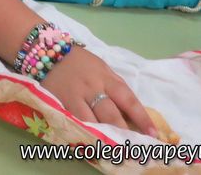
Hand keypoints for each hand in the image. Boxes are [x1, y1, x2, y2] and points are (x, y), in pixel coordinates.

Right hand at [41, 47, 157, 137]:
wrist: (48, 52)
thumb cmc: (79, 61)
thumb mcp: (102, 68)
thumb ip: (115, 86)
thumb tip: (131, 110)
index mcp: (106, 78)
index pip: (128, 99)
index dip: (141, 118)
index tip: (152, 133)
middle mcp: (92, 88)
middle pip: (110, 114)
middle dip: (123, 132)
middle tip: (134, 147)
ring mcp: (74, 96)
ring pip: (91, 121)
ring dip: (103, 136)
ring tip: (114, 149)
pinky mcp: (59, 103)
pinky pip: (74, 121)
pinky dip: (83, 132)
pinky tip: (91, 142)